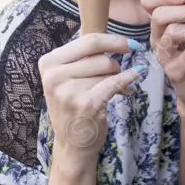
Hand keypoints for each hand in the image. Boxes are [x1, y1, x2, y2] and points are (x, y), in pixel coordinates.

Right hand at [38, 33, 142, 164]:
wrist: (72, 146)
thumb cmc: (73, 107)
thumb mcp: (68, 78)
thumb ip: (84, 56)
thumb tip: (117, 37)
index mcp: (48, 63)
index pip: (87, 41)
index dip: (113, 40)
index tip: (130, 43)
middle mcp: (54, 76)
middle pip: (100, 55)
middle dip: (114, 64)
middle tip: (116, 74)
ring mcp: (69, 91)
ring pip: (107, 69)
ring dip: (117, 76)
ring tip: (112, 90)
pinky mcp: (86, 104)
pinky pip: (116, 82)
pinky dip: (129, 78)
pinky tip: (136, 77)